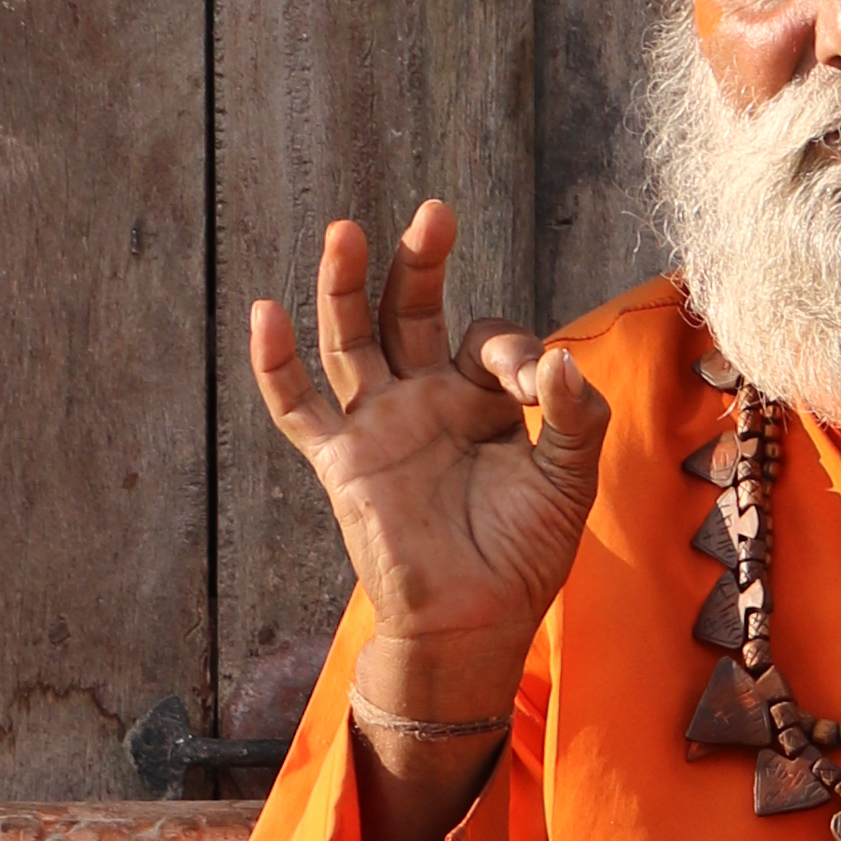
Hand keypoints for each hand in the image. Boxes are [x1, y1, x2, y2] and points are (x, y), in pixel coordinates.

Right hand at [247, 200, 605, 728]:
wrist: (477, 625)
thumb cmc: (525, 555)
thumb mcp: (568, 480)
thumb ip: (575, 416)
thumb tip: (562, 357)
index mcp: (479, 398)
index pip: (489, 340)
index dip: (516, 351)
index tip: (539, 386)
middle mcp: (424, 398)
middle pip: (410, 310)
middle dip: (420, 263)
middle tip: (434, 214)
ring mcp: (378, 425)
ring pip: (351, 341)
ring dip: (345, 286)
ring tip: (345, 231)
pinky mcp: (343, 462)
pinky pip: (299, 408)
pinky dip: (276, 365)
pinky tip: (265, 313)